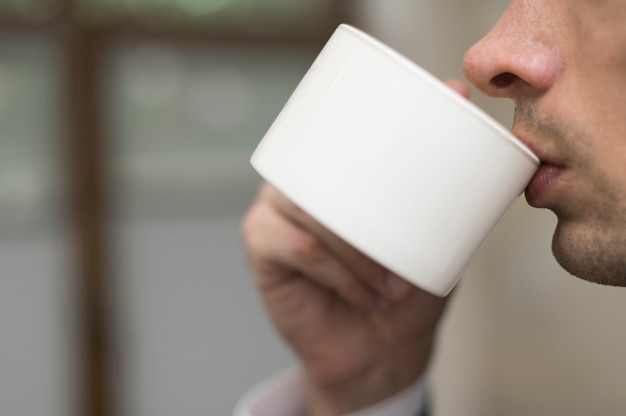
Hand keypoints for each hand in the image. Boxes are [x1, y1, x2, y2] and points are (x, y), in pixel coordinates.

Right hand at [241, 80, 467, 414]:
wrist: (381, 353)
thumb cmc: (406, 288)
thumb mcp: (437, 231)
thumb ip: (446, 176)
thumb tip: (459, 91)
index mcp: (333, 167)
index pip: (339, 124)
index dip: (368, 117)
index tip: (419, 119)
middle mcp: (300, 180)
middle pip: (324, 163)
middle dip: (373, 192)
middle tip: (414, 231)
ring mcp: (275, 210)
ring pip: (315, 208)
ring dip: (362, 249)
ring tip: (396, 284)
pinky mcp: (261, 247)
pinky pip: (301, 247)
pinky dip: (342, 273)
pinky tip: (367, 294)